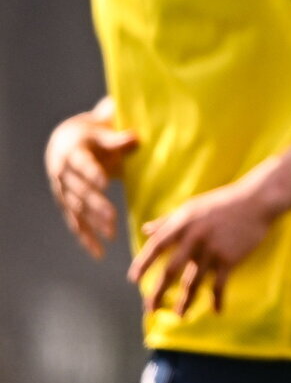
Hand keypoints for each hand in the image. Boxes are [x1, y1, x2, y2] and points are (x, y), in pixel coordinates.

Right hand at [45, 111, 137, 258]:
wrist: (64, 142)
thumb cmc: (91, 134)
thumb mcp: (101, 131)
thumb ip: (117, 138)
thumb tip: (136, 137)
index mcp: (72, 153)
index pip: (83, 164)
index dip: (92, 173)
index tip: (105, 182)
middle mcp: (63, 174)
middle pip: (80, 191)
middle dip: (96, 205)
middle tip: (113, 217)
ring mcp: (62, 191)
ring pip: (77, 210)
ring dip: (93, 223)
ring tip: (111, 234)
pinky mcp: (66, 204)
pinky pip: (75, 223)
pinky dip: (85, 238)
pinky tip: (98, 252)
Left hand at [127, 175, 276, 315]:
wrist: (257, 200)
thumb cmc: (223, 202)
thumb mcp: (193, 206)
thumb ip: (168, 220)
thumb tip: (146, 230)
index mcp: (184, 222)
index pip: (157, 245)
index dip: (143, 263)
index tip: (133, 280)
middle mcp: (195, 237)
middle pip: (170, 270)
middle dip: (158, 292)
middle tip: (150, 309)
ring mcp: (212, 249)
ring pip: (192, 283)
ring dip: (184, 302)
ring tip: (178, 316)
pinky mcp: (229, 258)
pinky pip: (219, 285)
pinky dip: (217, 300)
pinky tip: (216, 310)